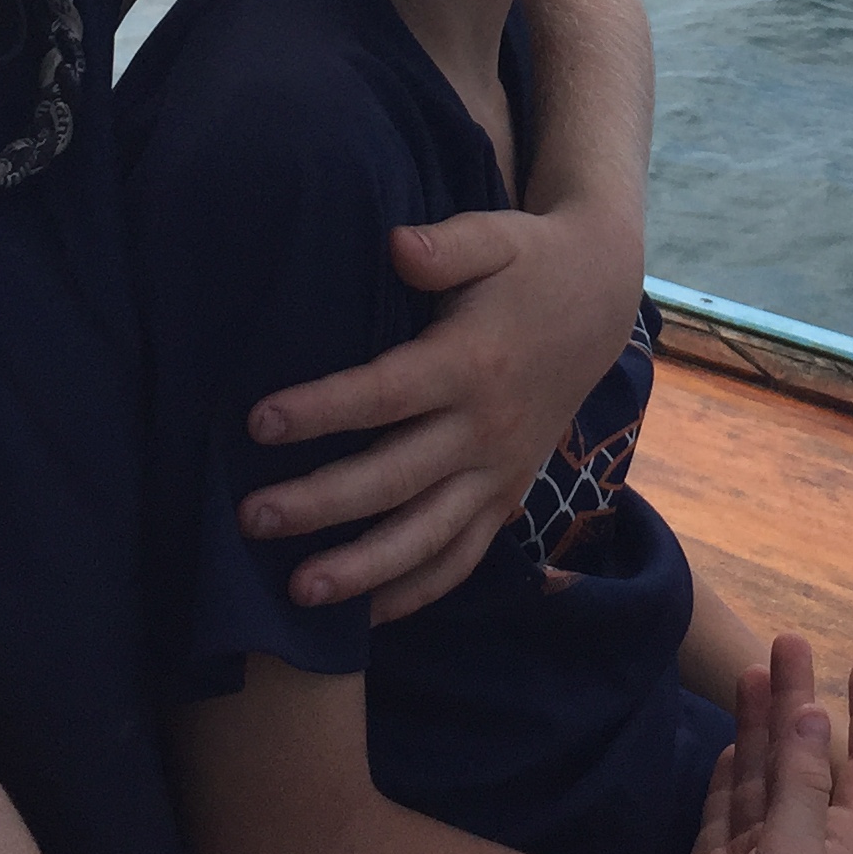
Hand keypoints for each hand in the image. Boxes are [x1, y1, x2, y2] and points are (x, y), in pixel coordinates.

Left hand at [235, 205, 633, 618]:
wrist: (599, 300)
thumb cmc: (529, 262)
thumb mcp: (495, 235)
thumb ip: (446, 246)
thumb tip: (397, 245)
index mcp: (473, 362)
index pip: (386, 395)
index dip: (322, 410)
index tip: (258, 423)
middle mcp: (486, 427)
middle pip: (395, 478)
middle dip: (321, 504)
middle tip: (253, 519)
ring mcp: (499, 470)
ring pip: (428, 534)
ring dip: (364, 569)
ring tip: (298, 592)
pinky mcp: (507, 493)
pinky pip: (463, 555)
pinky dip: (418, 589)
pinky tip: (366, 618)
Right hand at [669, 637, 852, 853]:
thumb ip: (804, 791)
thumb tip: (817, 714)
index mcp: (840, 852)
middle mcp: (802, 850)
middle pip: (808, 762)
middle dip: (801, 701)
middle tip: (789, 639)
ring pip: (762, 777)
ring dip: (759, 724)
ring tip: (755, 667)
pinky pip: (724, 809)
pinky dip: (727, 771)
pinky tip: (729, 740)